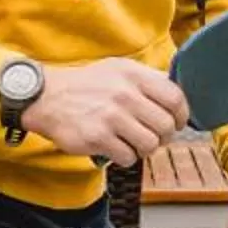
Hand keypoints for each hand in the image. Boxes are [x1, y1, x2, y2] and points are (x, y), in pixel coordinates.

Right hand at [25, 58, 188, 164]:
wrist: (46, 97)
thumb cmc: (86, 85)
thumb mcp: (118, 70)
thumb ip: (147, 80)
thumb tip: (178, 96)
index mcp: (133, 75)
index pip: (175, 98)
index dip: (182, 115)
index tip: (177, 123)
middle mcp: (125, 94)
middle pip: (165, 126)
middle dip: (163, 136)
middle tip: (153, 137)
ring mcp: (111, 116)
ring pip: (149, 144)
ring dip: (145, 149)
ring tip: (133, 143)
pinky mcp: (97, 137)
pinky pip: (128, 157)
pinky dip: (125, 157)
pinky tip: (116, 148)